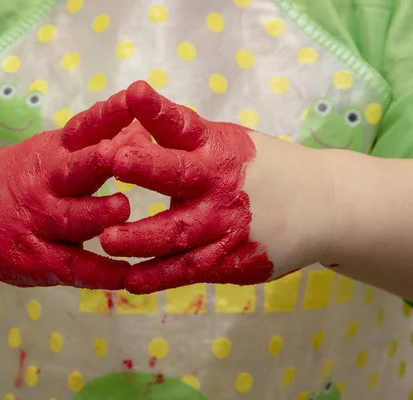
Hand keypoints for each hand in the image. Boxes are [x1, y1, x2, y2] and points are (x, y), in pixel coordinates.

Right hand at [0, 90, 135, 288]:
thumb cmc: (21, 177)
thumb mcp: (50, 151)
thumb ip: (94, 143)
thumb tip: (144, 124)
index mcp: (53, 152)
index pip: (83, 128)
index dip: (109, 115)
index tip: (134, 99)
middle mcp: (47, 184)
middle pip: (76, 171)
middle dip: (99, 161)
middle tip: (120, 154)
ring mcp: (40, 222)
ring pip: (74, 219)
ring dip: (100, 214)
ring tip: (123, 210)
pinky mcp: (36, 258)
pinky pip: (72, 267)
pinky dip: (101, 273)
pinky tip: (127, 276)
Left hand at [101, 81, 336, 293]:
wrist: (324, 204)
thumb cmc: (261, 167)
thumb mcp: (225, 142)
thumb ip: (180, 136)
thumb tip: (130, 115)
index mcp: (215, 148)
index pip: (184, 124)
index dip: (158, 110)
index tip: (134, 94)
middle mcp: (219, 185)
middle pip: (179, 177)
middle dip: (146, 167)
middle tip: (114, 161)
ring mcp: (225, 226)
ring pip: (177, 233)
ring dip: (140, 238)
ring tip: (107, 241)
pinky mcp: (230, 261)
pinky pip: (188, 270)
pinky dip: (158, 277)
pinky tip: (130, 282)